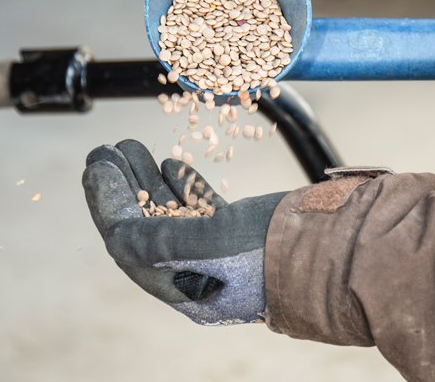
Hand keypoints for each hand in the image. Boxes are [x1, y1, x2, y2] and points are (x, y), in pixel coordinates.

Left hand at [82, 139, 286, 325]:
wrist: (339, 251)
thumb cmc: (273, 251)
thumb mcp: (206, 246)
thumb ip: (155, 241)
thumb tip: (113, 231)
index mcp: (183, 288)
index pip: (128, 242)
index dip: (107, 201)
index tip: (95, 164)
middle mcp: (198, 275)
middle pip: (146, 226)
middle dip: (123, 187)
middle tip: (107, 149)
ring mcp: (222, 255)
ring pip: (173, 215)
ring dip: (149, 181)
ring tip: (132, 147)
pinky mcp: (244, 237)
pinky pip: (203, 213)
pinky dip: (185, 188)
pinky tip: (173, 165)